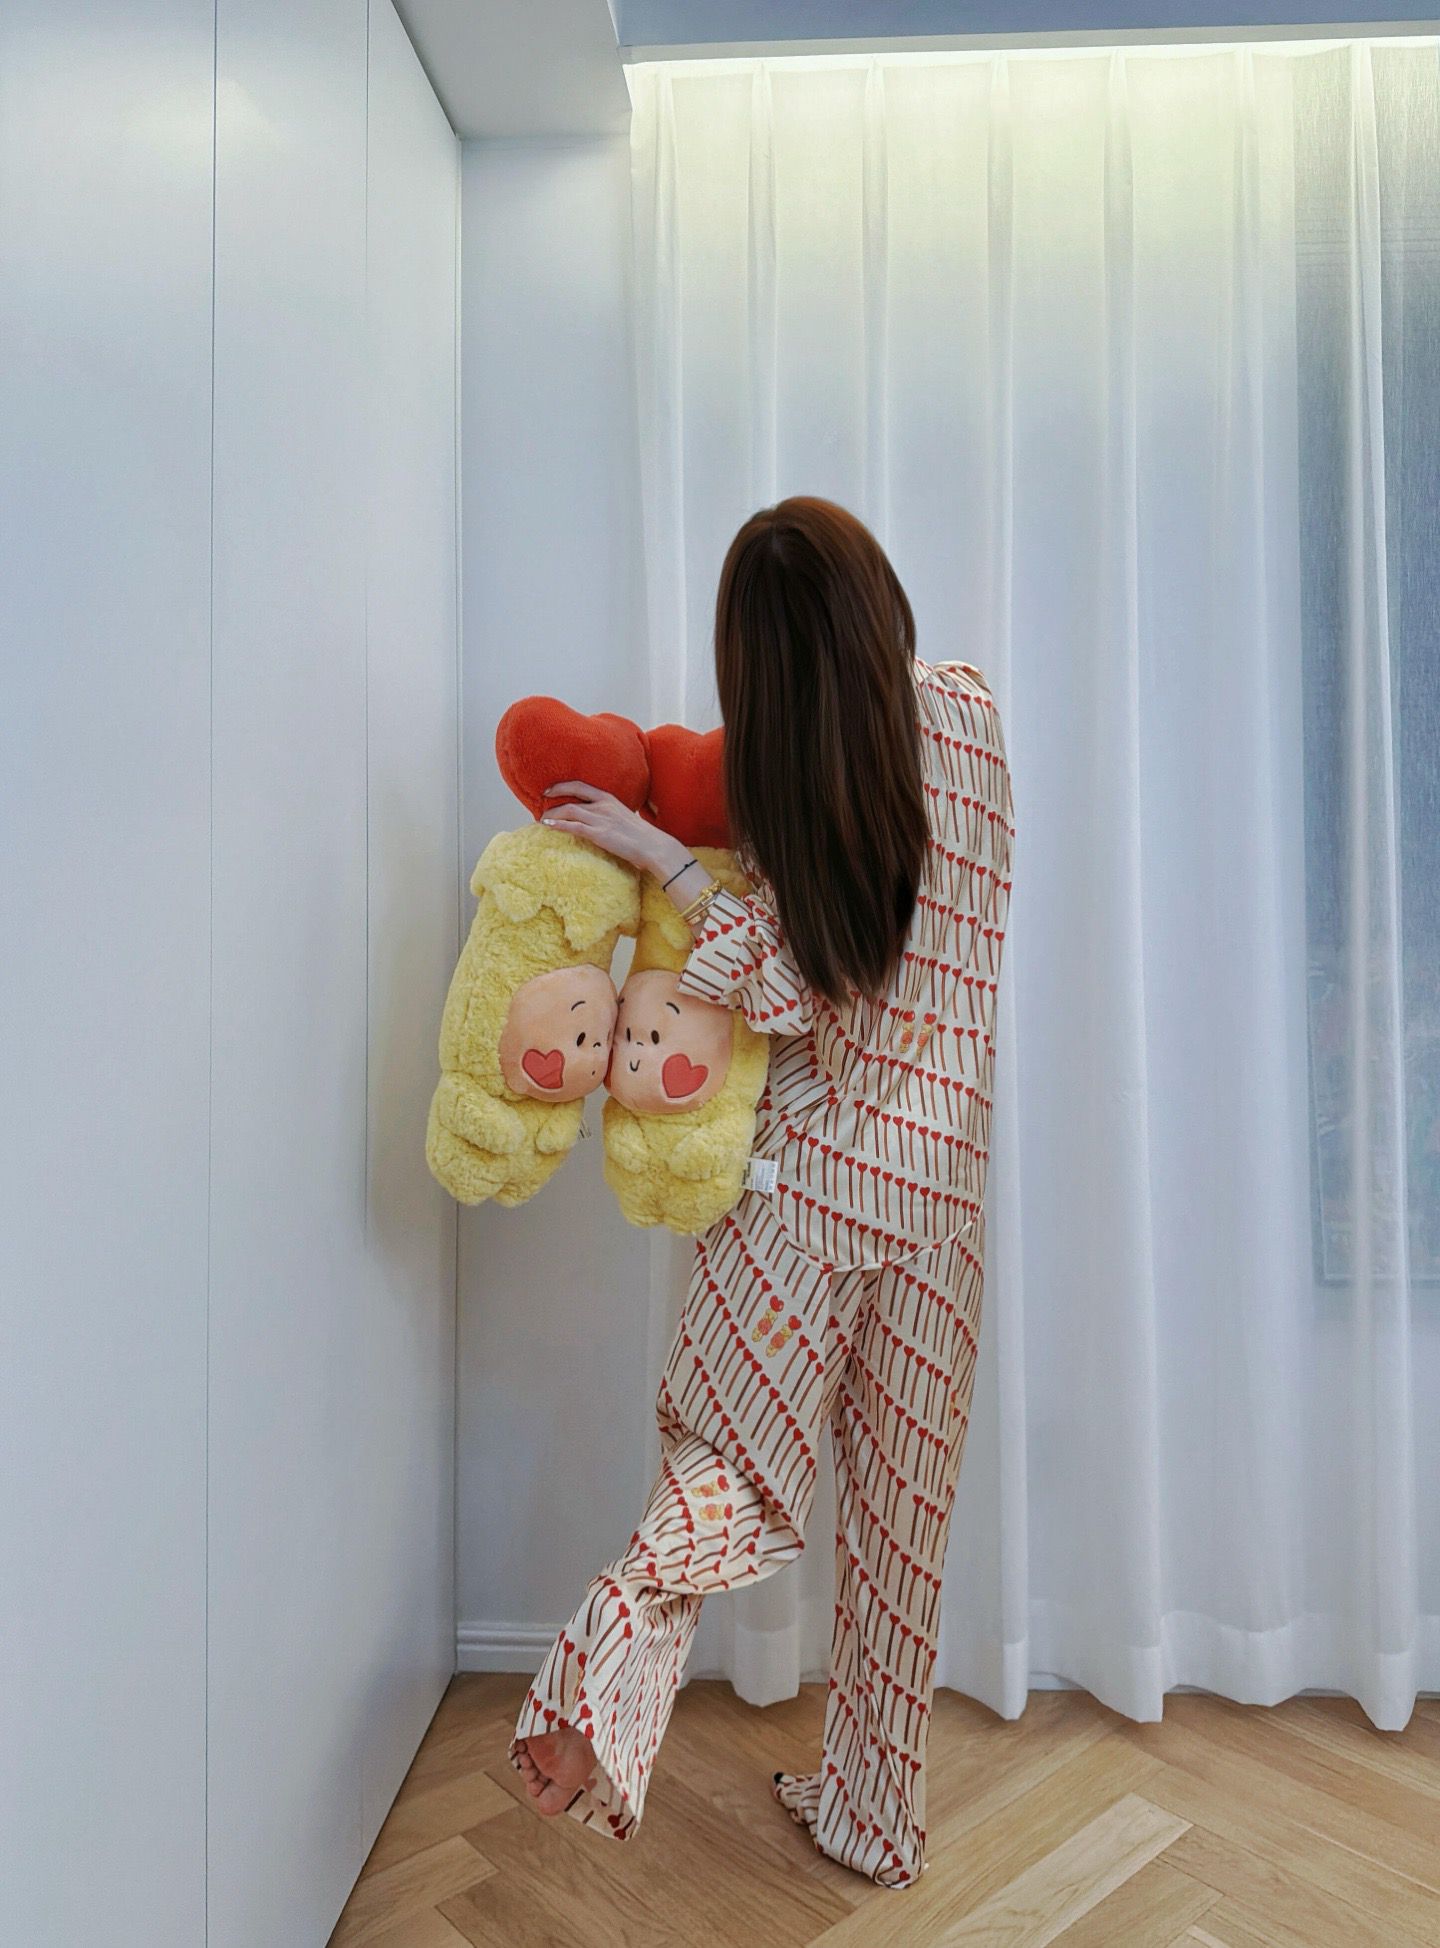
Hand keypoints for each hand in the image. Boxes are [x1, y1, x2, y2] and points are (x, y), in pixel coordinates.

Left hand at [540, 780, 688, 879]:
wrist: (653, 846)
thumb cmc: (641, 836)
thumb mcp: (624, 817)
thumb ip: (609, 814)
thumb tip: (600, 819)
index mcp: (609, 798)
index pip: (580, 786)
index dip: (562, 785)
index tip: (550, 789)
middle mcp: (603, 805)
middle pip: (571, 795)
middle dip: (553, 795)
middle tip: (541, 801)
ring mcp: (600, 819)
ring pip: (569, 810)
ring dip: (552, 813)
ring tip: (542, 819)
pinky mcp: (599, 834)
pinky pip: (573, 826)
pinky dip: (557, 824)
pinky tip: (548, 825)